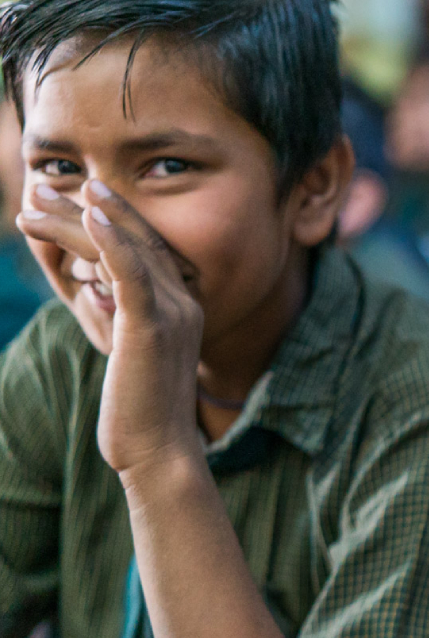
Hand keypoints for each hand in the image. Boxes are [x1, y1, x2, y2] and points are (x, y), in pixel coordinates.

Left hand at [17, 180, 201, 474]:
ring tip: (36, 200)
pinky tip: (90, 214)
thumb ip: (118, 318)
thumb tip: (94, 293)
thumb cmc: (138, 413)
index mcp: (181, 308)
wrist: (159, 452)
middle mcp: (184, 302)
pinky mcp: (151, 327)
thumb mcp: (127, 355)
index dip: (113, 217)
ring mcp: (171, 312)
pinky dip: (112, 240)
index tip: (79, 194)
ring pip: (123, 250)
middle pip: (134, 239)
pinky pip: (132, 273)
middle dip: (89, 207)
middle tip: (45, 186)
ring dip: (77, 218)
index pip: (145, 249)